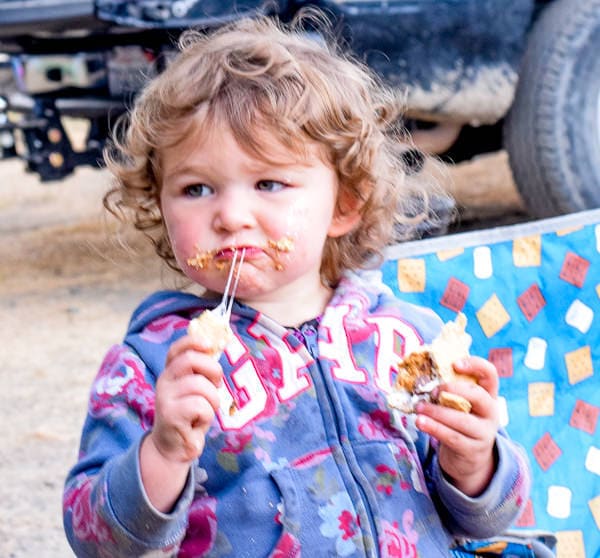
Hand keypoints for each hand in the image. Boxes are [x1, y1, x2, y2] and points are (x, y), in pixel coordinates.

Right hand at [150, 333, 223, 463]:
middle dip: (213, 370)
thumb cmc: (190, 415)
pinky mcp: (170, 415)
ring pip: (200, 385)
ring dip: (213, 399)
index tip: (210, 344)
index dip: (193, 342)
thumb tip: (217, 345)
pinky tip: (198, 423)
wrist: (173, 447)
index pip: (177, 349)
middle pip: (190, 360)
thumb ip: (201, 371)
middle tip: (217, 384)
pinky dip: (207, 415)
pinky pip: (201, 406)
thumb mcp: (196, 389)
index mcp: (171, 372)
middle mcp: (164, 381)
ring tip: (206, 410)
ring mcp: (164, 398)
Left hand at [415, 356, 499, 496]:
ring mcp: (484, 432)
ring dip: (437, 412)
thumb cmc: (459, 420)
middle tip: (433, 391)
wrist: (469, 458)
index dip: (475, 365)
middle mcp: (491, 412)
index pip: (490, 373)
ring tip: (419, 407)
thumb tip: (420, 373)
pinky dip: (434, 428)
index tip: (455, 364)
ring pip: (462, 420)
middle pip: (478, 396)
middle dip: (453, 390)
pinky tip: (420, 422)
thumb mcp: (460, 403)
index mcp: (488, 394)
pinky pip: (452, 437)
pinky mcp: (472, 449)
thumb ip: (449, 389)